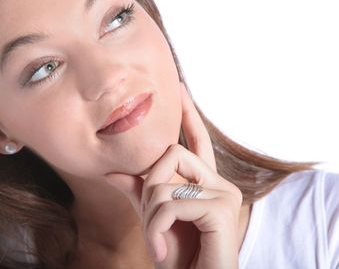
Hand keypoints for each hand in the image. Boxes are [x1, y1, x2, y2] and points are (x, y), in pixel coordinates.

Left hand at [105, 82, 242, 267]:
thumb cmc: (181, 258)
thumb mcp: (155, 221)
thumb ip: (139, 193)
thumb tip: (113, 170)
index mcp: (207, 185)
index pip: (197, 142)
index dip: (189, 114)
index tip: (180, 87)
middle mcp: (221, 184)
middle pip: (171, 154)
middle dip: (149, 188)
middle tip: (150, 221)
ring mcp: (225, 195)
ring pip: (166, 181)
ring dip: (150, 216)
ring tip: (157, 242)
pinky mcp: (222, 210)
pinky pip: (172, 203)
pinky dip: (156, 228)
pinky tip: (161, 250)